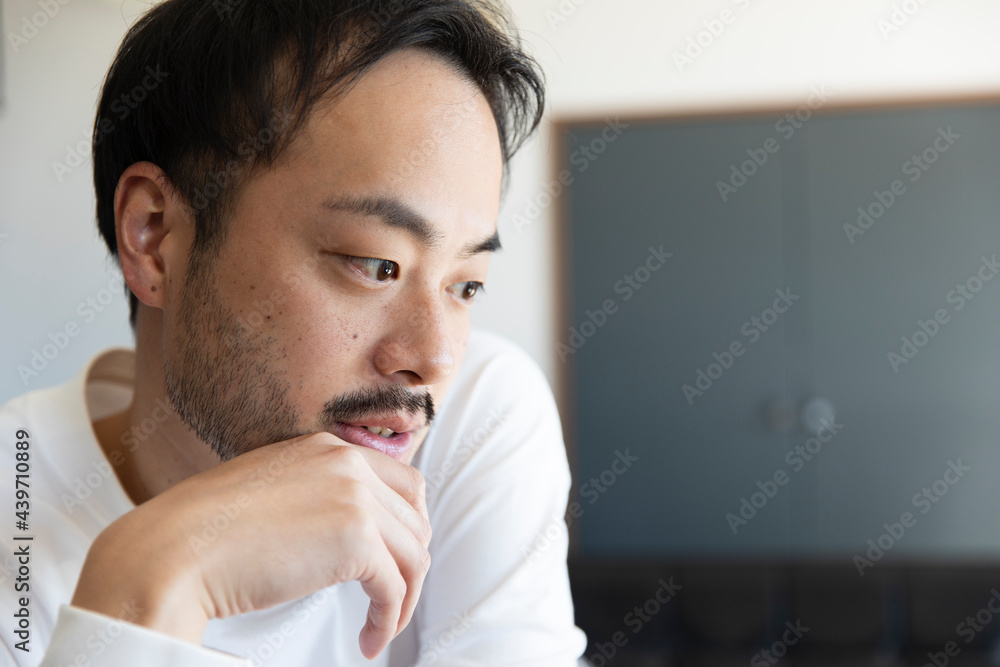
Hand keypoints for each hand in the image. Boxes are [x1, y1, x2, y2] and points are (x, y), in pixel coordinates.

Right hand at [72, 432, 431, 657]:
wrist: (173, 551)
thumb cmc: (206, 533)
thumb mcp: (272, 490)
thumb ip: (312, 495)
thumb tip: (339, 534)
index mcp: (328, 448)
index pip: (403, 481)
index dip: (408, 524)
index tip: (396, 558)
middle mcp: (348, 464)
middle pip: (416, 518)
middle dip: (410, 563)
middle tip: (391, 597)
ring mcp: (355, 499)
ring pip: (413, 555)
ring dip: (403, 599)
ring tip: (380, 629)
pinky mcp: (355, 541)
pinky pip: (394, 588)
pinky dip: (389, 620)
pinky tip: (368, 641)